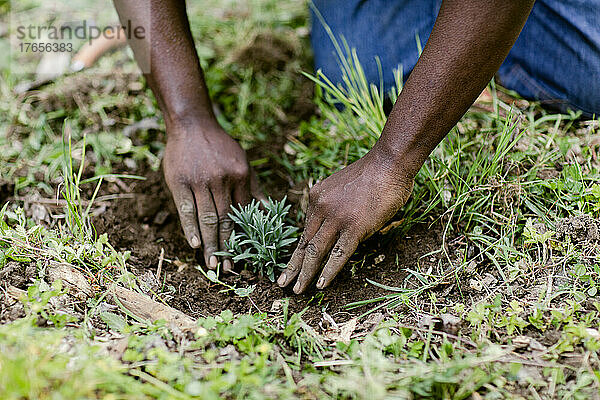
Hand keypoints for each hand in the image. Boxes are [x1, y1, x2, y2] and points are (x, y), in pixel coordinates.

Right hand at [163, 120, 261, 271]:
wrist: (192, 124)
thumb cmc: (220, 146)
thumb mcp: (243, 162)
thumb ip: (254, 187)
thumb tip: (270, 211)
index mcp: (241, 176)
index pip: (243, 212)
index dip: (244, 236)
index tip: (246, 255)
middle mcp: (222, 180)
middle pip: (225, 220)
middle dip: (228, 246)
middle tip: (229, 268)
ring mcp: (200, 181)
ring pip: (206, 218)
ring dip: (210, 244)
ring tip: (212, 263)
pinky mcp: (180, 182)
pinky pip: (186, 210)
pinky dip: (190, 228)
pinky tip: (194, 244)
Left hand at [277, 148, 413, 292]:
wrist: (389, 163)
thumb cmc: (372, 174)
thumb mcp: (341, 185)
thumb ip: (333, 204)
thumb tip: (333, 226)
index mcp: (317, 197)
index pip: (305, 230)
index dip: (297, 250)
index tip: (290, 265)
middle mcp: (321, 208)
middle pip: (305, 243)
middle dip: (292, 266)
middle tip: (281, 284)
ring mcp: (337, 218)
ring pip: (316, 252)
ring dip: (305, 273)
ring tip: (296, 290)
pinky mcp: (354, 227)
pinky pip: (338, 254)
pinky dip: (328, 271)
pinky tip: (321, 284)